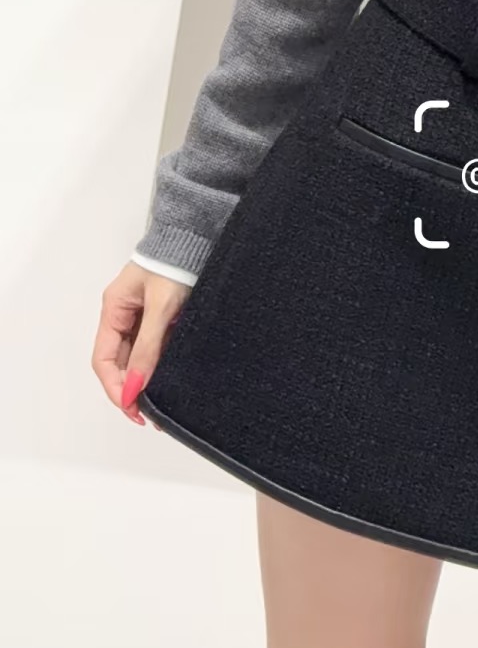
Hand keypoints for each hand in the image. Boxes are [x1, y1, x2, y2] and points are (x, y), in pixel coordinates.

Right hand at [93, 259, 190, 426]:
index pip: (105, 359)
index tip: (132, 407)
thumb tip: (135, 388)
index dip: (115, 387)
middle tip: (149, 415)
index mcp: (114, 308)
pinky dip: (161, 364)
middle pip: (120, 361)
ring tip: (160, 405)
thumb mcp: (161, 306)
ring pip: (139, 356)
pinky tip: (171, 380)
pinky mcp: (165, 314)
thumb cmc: (177, 260)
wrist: (202, 233)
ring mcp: (144, 314)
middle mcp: (125, 313)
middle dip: (131, 389)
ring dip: (146, 380)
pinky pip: (157, 345)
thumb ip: (148, 347)